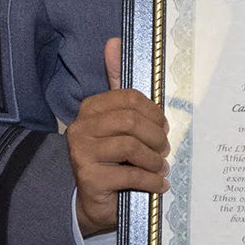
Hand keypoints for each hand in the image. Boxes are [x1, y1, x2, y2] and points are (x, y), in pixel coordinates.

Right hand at [68, 38, 168, 236]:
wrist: (95, 203)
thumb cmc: (113, 159)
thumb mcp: (118, 123)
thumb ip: (119, 86)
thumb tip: (113, 41)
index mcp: (90, 108)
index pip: (129, 98)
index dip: (154, 112)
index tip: (163, 127)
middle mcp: (79, 127)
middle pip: (130, 121)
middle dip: (155, 137)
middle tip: (164, 150)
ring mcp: (81, 153)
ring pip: (131, 146)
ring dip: (154, 159)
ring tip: (160, 167)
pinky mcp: (88, 178)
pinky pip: (130, 172)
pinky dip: (151, 179)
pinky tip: (158, 184)